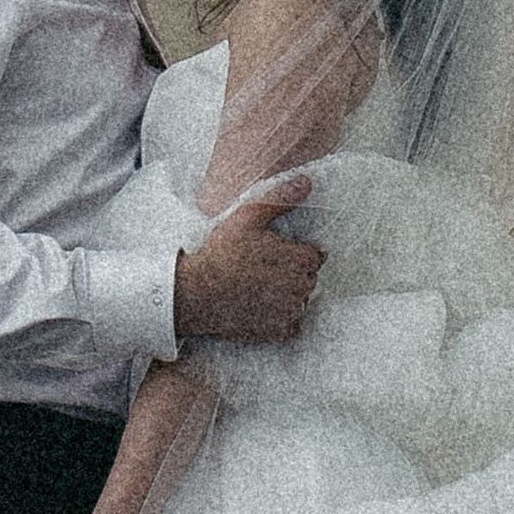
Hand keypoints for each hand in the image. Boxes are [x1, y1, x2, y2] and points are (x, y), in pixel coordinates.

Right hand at [173, 178, 320, 344]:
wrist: (197, 294)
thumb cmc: (223, 253)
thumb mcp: (249, 216)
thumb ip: (280, 199)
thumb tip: (307, 182)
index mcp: (300, 259)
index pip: (315, 256)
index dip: (297, 253)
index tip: (277, 253)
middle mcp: (302, 288)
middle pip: (309, 278)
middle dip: (293, 273)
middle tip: (264, 269)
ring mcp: (291, 312)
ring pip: (300, 301)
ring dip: (288, 296)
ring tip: (260, 288)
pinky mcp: (279, 332)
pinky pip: (291, 325)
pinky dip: (281, 318)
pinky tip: (261, 307)